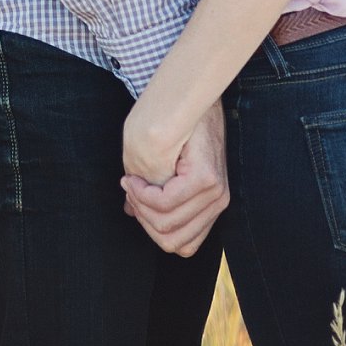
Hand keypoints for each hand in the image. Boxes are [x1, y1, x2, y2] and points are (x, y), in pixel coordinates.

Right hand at [122, 101, 227, 256]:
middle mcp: (216, 204)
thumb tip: (131, 214)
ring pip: (165, 223)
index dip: (151, 229)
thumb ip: (152, 197)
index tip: (134, 203)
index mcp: (209, 207)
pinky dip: (144, 194)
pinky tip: (135, 179)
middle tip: (129, 191)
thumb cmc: (173, 131)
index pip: (181, 246)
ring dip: (140, 205)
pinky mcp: (205, 179)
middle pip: (170, 241)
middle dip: (142, 218)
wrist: (187, 99)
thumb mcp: (161, 170)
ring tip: (131, 181)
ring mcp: (213, 193)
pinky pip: (166, 202)